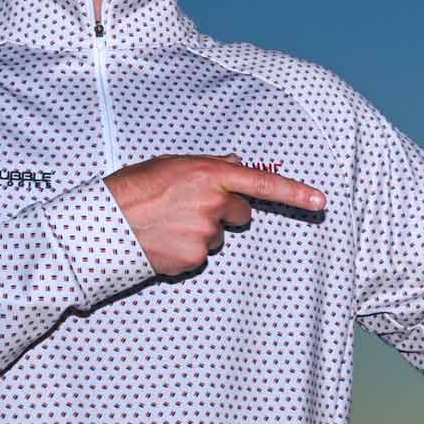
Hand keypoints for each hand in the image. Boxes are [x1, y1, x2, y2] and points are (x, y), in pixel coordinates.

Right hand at [105, 155, 325, 275]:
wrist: (103, 223)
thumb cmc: (132, 189)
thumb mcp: (170, 165)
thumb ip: (207, 166)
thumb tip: (235, 163)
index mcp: (210, 175)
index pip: (263, 184)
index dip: (295, 193)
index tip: (320, 202)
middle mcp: (213, 205)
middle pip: (240, 214)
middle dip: (223, 212)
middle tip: (187, 207)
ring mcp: (204, 235)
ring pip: (217, 237)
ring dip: (200, 232)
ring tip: (167, 224)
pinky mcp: (193, 260)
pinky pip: (199, 256)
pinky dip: (184, 250)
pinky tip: (162, 240)